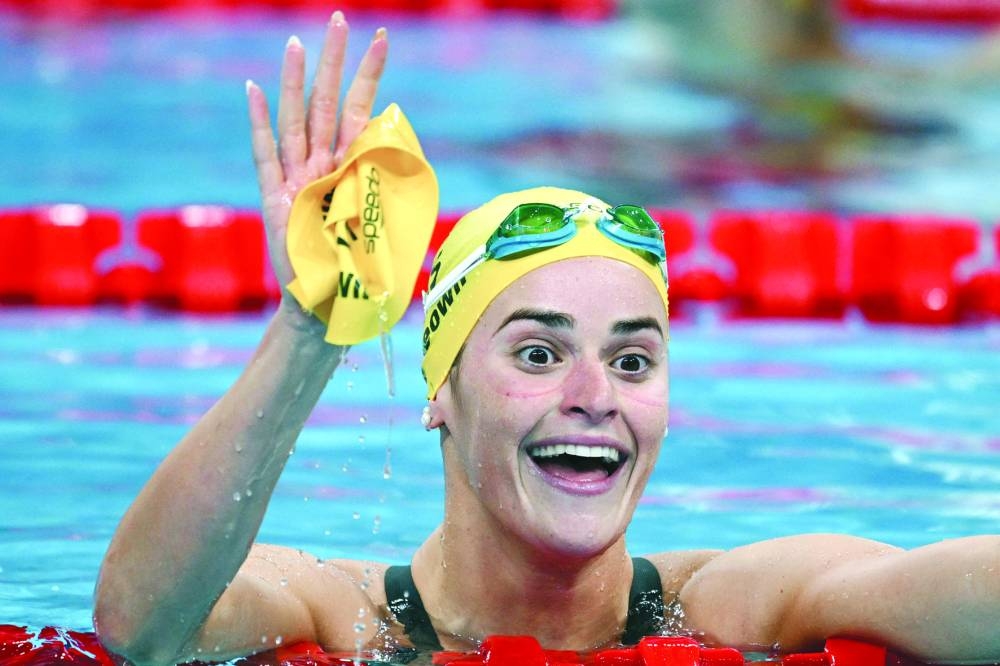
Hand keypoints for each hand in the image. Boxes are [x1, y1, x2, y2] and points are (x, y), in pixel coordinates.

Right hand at [246, 12, 387, 320]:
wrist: (329, 306)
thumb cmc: (363, 270)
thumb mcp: (387, 225)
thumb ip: (391, 185)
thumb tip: (399, 146)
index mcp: (354, 169)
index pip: (362, 110)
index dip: (371, 75)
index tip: (382, 38)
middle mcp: (325, 165)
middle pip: (326, 102)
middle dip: (334, 61)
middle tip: (339, 18)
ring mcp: (297, 179)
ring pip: (296, 120)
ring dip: (296, 82)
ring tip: (297, 44)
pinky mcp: (274, 200)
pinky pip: (265, 155)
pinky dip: (260, 124)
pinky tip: (255, 90)